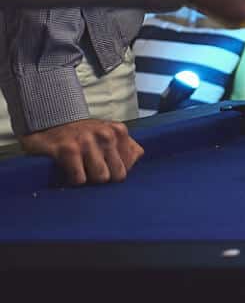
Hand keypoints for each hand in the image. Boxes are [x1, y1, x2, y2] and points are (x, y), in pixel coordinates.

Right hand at [20, 118, 143, 185]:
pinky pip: (79, 179)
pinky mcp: (68, 150)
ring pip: (100, 178)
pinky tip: (68, 173)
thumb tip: (137, 158)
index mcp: (119, 131)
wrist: (50, 122)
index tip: (103, 168)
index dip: (114, 172)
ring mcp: (87, 141)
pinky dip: (73, 181)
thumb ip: (127, 146)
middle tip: (91, 173)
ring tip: (80, 172)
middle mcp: (106, 135)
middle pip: (117, 175)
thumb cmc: (82, 134)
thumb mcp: (108, 134)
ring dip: (88, 180)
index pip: (128, 166)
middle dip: (104, 178)